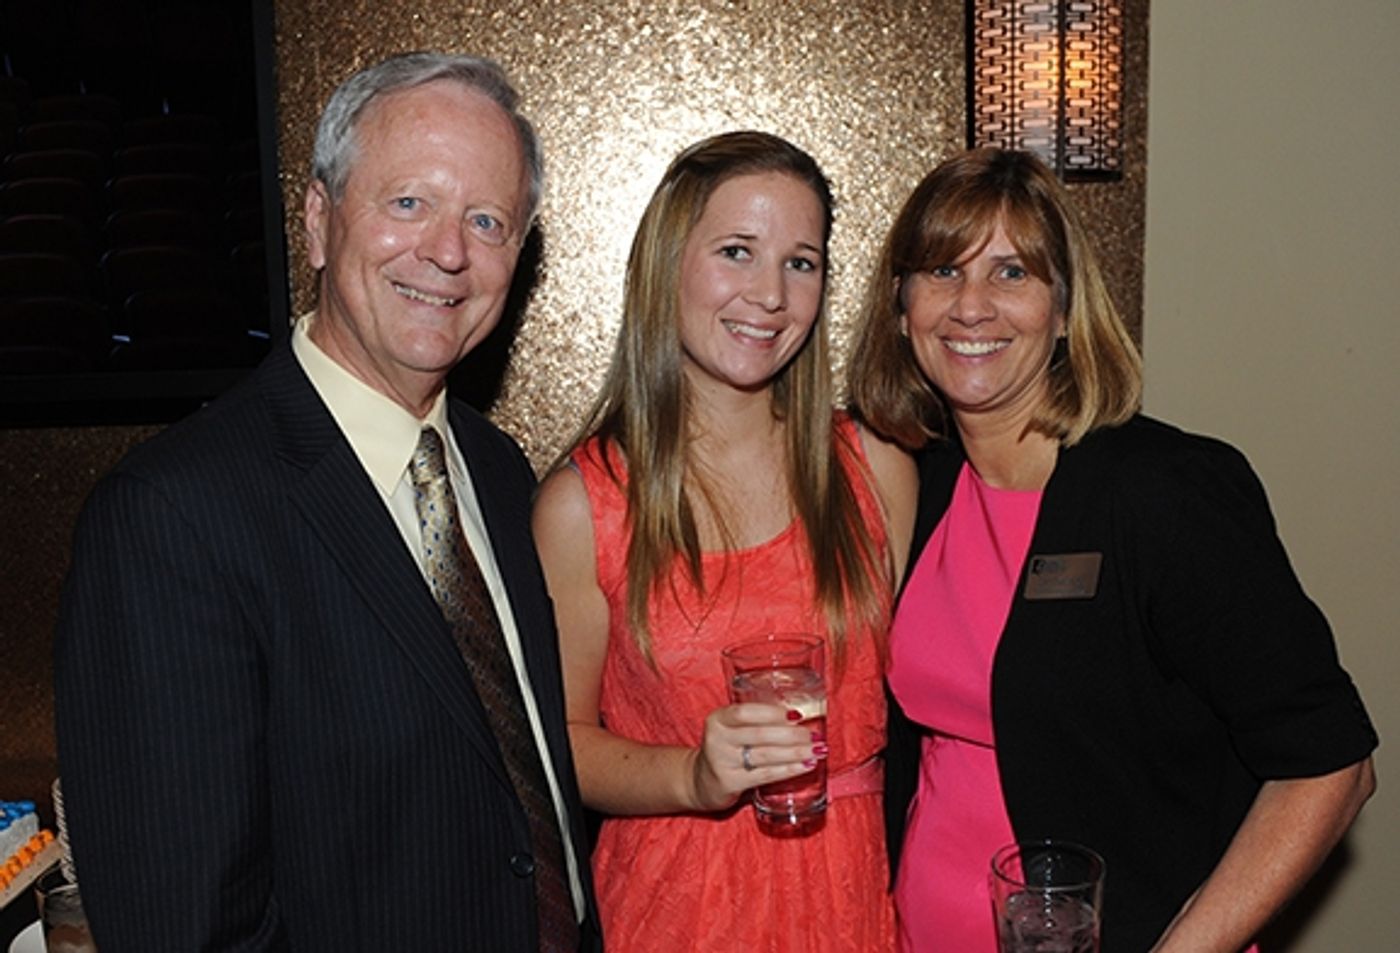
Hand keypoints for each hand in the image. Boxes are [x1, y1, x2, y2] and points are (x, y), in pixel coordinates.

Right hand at [688, 701, 826, 811]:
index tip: (796, 715)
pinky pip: (766, 774)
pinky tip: (805, 766)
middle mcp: (717, 739)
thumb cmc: (727, 748)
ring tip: (817, 750)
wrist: (702, 780)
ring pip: (766, 755)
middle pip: (760, 734)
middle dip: (792, 734)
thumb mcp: (731, 729)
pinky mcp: (730, 782)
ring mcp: (723, 762)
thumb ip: (756, 721)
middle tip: (814, 735)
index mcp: (718, 719)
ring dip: (796, 752)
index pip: (746, 712)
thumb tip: (798, 717)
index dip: (773, 713)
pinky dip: (789, 769)